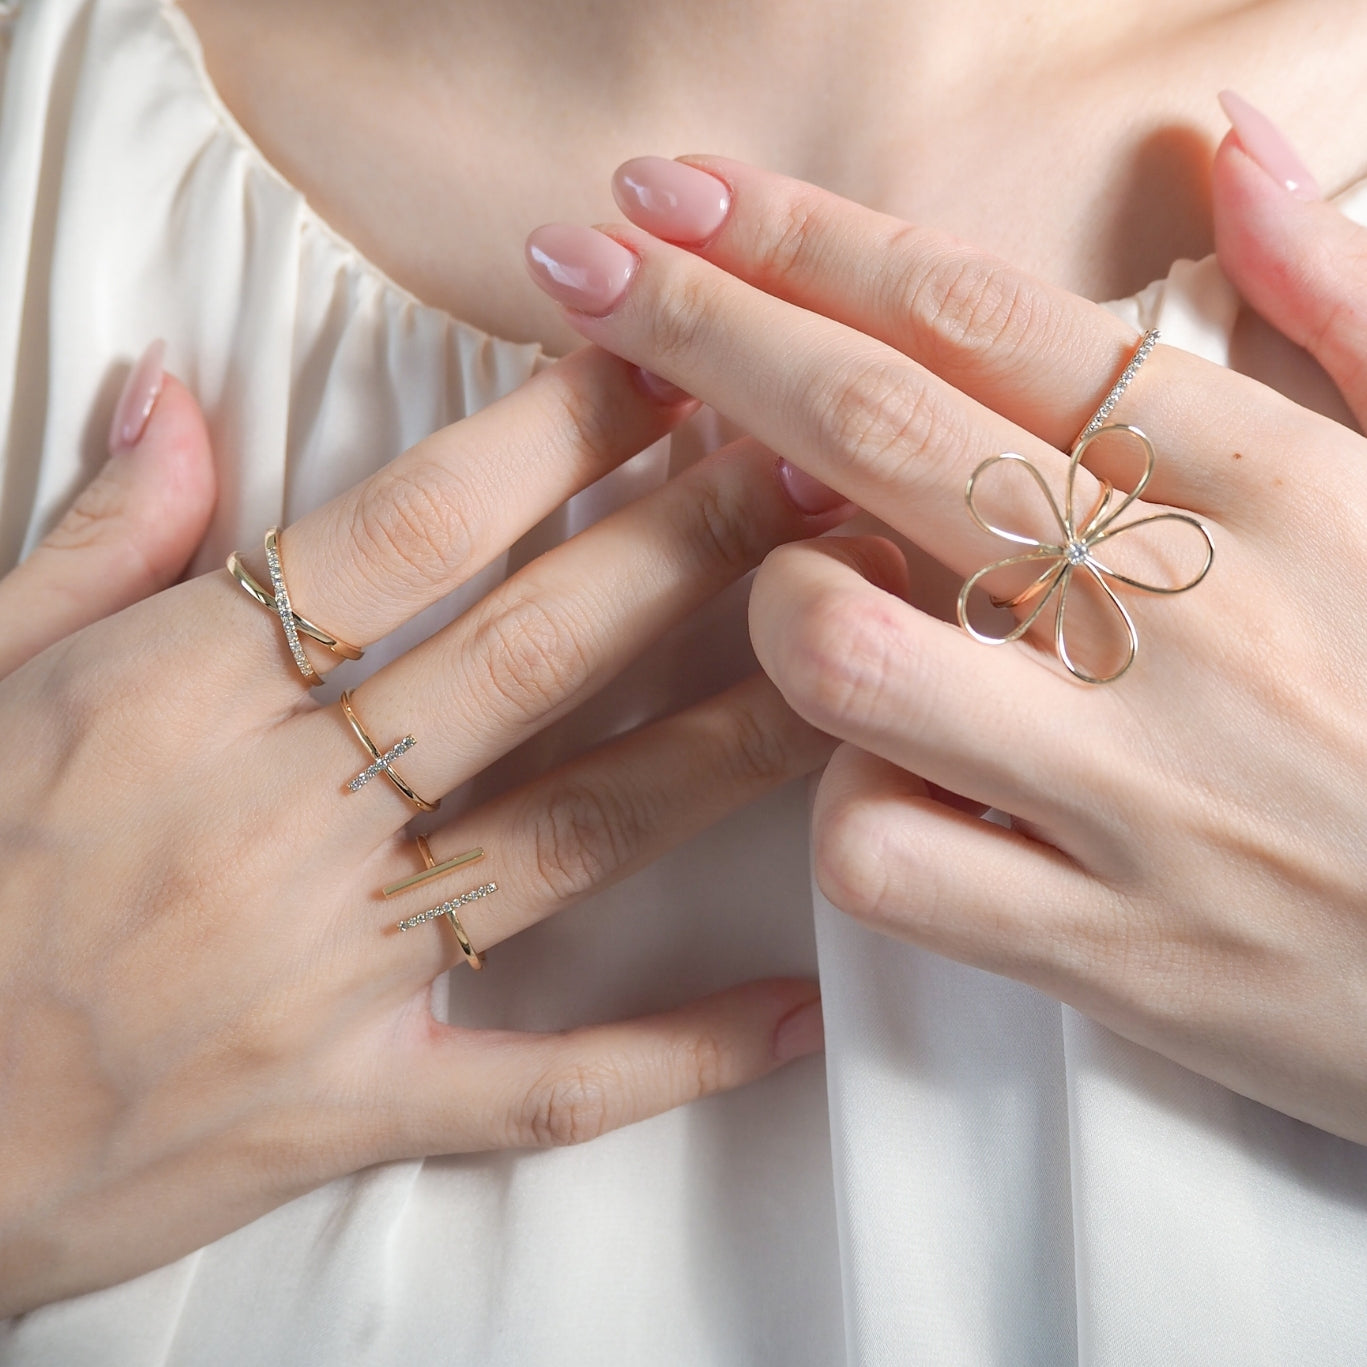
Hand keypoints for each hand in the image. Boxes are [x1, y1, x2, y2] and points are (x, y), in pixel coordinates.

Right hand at [0, 340, 846, 1314]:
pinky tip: (796, 1010)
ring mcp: (326, 974)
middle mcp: (277, 820)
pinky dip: (673, 1055)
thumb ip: (94, 535)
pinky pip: (536, 1089)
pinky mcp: (345, 1107)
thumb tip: (168, 390)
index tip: (668, 373)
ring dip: (725, 749)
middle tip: (819, 479)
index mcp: (182, 696)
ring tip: (856, 673)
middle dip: (690, 554)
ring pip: (569, 839)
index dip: (557, 437)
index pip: (413, 532)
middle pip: (533, 658)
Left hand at [522, 126, 1366, 1145]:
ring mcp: (1130, 792)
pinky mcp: (1099, 944)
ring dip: (781, 610)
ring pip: (842, 656)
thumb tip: (1226, 144)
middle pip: (875, 436)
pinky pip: (879, 854)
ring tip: (814, 606)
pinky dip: (849, 810)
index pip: (981, 320)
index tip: (673, 197)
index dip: (804, 242)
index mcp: (1262, 487)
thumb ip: (1338, 304)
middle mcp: (1181, 622)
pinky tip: (902, 793)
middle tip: (577, 269)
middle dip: (700, 336)